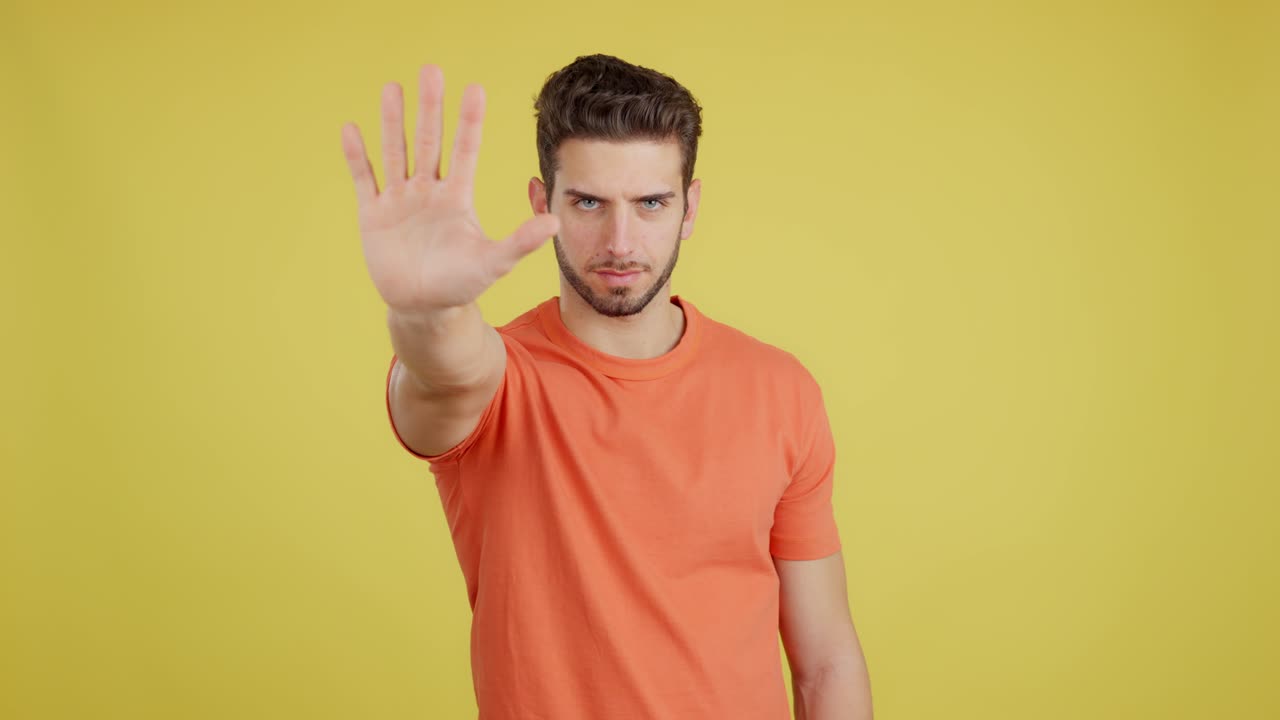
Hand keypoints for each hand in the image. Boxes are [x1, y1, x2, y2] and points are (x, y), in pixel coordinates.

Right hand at [341, 64, 558, 313]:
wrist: (424, 307)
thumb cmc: (461, 283)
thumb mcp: (493, 262)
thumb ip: (521, 241)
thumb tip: (554, 222)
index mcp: (457, 197)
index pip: (465, 150)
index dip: (469, 121)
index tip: (475, 89)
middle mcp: (428, 190)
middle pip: (429, 140)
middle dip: (430, 107)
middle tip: (431, 70)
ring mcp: (400, 200)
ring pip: (396, 152)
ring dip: (393, 122)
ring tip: (391, 88)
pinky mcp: (374, 214)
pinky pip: (365, 179)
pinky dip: (357, 156)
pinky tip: (351, 129)